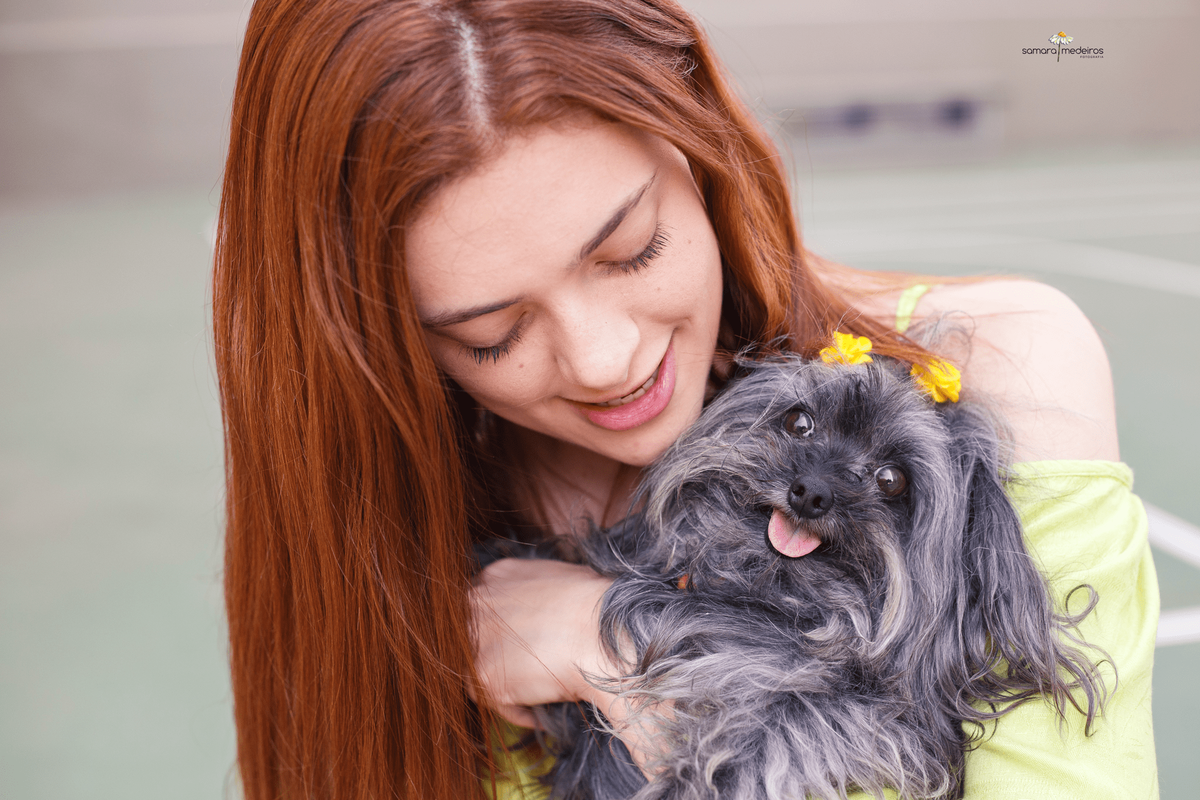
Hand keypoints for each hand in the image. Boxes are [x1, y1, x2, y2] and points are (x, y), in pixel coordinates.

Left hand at [470, 557, 614, 727]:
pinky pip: (492, 701)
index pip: (485, 607)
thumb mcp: (561, 578)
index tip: (522, 646)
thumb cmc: (597, 605)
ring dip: (506, 684)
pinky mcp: (485, 675)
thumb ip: (536, 591)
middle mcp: (477, 602)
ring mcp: (477, 639)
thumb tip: (545, 610)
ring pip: (479, 669)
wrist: (603, 632)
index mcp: (496, 576)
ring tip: (536, 695)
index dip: (503, 630)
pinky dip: (516, 710)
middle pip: (475, 636)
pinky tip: (539, 712)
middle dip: (500, 656)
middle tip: (527, 672)